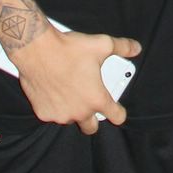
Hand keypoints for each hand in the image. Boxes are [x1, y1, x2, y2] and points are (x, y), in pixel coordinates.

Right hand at [8, 26, 141, 134]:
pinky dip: (54, 105)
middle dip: (93, 117)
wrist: (36, 49)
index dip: (119, 112)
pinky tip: (53, 90)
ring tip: (69, 89)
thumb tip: (135, 48)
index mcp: (96, 99)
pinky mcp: (43, 113)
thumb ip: (122, 48)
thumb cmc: (69, 49)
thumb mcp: (102, 45)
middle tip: (89, 100)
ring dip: (72, 109)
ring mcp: (60, 115)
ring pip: (70, 118)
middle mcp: (79, 111)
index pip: (117, 117)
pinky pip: (53, 114)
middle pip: (91, 127)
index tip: (116, 108)